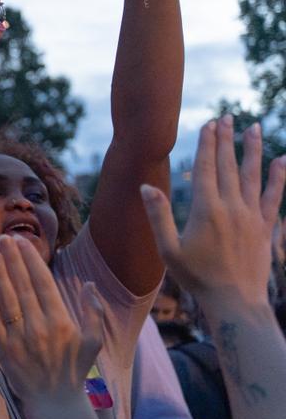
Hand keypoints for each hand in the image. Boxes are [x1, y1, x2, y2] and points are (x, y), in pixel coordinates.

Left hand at [0, 235, 104, 405]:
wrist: (54, 402)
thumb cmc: (74, 369)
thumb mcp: (93, 342)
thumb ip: (93, 312)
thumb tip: (88, 284)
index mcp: (61, 323)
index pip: (43, 284)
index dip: (31, 261)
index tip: (24, 242)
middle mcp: (38, 328)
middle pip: (22, 286)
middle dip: (13, 260)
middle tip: (4, 237)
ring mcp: (18, 339)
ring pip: (6, 300)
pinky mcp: (3, 350)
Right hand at [141, 118, 285, 307]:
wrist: (235, 302)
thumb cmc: (196, 278)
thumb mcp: (168, 250)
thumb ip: (158, 216)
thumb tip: (145, 187)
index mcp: (206, 210)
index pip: (206, 168)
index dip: (207, 144)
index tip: (208, 124)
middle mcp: (231, 208)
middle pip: (228, 166)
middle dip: (227, 139)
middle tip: (227, 116)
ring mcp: (251, 216)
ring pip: (253, 175)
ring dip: (253, 149)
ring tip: (254, 127)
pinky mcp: (265, 227)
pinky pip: (273, 196)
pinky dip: (278, 177)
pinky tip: (281, 160)